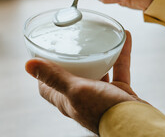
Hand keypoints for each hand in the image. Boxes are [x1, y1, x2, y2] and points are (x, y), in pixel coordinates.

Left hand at [25, 31, 146, 133]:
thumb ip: (54, 76)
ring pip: (97, 71)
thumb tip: (28, 65)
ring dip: (97, 55)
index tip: (44, 55)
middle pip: (73, 76)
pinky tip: (125, 38)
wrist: (137, 126)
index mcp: (67, 100)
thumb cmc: (104, 112)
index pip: (47, 86)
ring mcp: (102, 96)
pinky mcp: (119, 93)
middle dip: (72, 60)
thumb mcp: (76, 90)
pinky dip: (121, 54)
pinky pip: (119, 69)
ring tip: (97, 39)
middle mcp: (83, 98)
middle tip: (72, 42)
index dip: (43, 72)